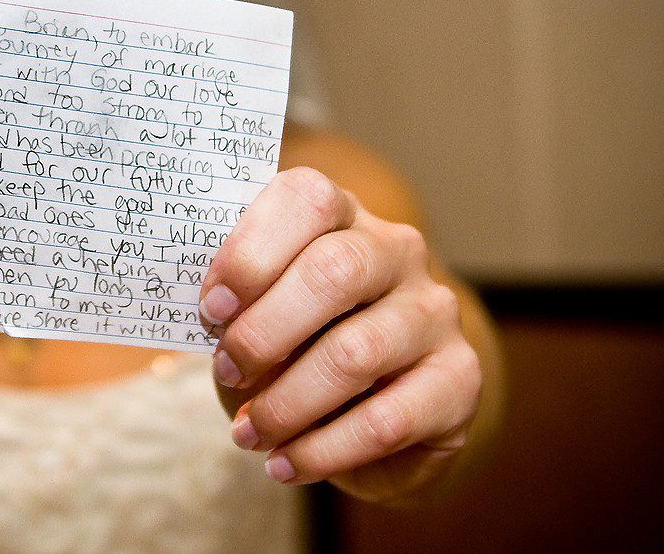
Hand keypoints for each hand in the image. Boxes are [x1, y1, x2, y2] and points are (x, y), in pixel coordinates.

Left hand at [199, 166, 481, 502]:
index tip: (210, 308)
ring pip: (356, 353)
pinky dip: (322, 450)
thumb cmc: (298, 344)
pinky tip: (285, 463)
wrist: (375, 413)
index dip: (251, 252)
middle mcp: (398, 251)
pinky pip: (385, 421)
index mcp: (342, 215)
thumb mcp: (258, 311)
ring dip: (287, 403)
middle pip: (333, 271)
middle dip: (264, 331)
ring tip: (249, 432)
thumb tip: (204, 312)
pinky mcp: (459, 380)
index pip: (307, 200)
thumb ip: (234, 300)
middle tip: (226, 372)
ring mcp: (434, 312)